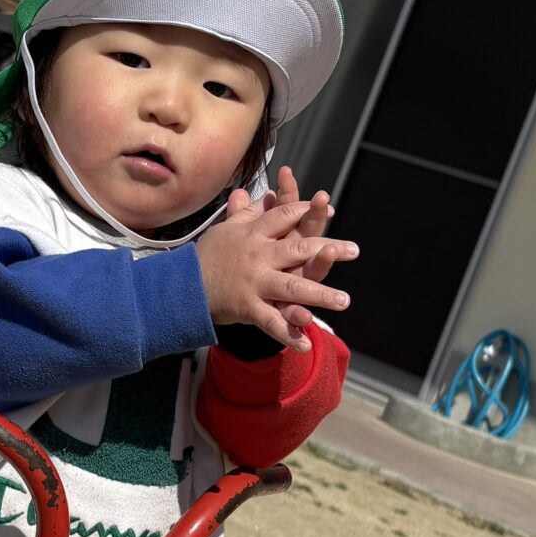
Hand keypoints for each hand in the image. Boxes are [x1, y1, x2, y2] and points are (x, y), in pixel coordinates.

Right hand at [197, 181, 356, 349]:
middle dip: (328, 251)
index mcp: (253, 234)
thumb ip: (245, 212)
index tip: (328, 206)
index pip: (284, 216)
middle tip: (354, 250)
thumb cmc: (207, 257)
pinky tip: (306, 345)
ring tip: (344, 300)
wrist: (182, 287)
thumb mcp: (225, 230)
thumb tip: (256, 191)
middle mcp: (257, 256)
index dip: (307, 210)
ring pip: (292, 288)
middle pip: (297, 249)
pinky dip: (289, 335)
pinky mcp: (248, 308)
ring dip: (319, 295)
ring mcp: (254, 283)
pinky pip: (272, 323)